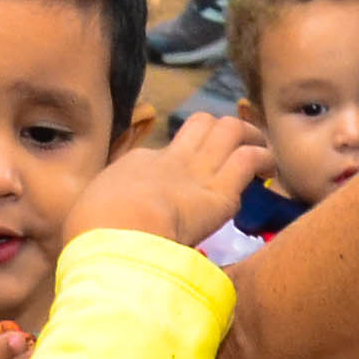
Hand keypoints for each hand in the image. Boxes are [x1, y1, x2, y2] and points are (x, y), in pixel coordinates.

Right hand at [68, 111, 261, 255]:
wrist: (115, 233)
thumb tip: (96, 226)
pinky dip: (263, 160)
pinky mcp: (221, 192)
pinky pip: (250, 159)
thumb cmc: (94, 232)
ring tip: (261, 157)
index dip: (184, 163)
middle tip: (235, 152)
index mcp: (137, 167)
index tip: (191, 185)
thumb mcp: (90, 215)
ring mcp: (197, 172)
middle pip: (202, 124)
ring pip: (231, 130)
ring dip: (250, 138)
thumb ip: (103, 214)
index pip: (168, 154)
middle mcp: (170, 160)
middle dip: (222, 133)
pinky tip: (268, 174)